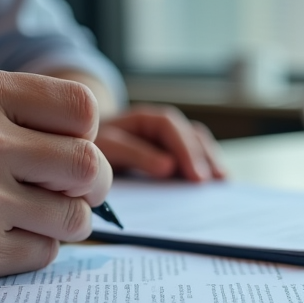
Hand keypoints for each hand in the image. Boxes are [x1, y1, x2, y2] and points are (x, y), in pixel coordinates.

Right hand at [0, 69, 110, 281]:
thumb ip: (24, 112)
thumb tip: (100, 143)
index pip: (82, 109)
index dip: (86, 133)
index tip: (69, 146)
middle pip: (90, 167)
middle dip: (91, 186)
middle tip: (71, 192)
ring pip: (74, 218)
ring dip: (63, 222)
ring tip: (29, 215)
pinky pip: (44, 254)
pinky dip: (32, 250)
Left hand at [94, 104, 225, 180]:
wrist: (81, 149)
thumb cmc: (91, 148)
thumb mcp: (105, 148)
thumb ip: (132, 154)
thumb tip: (168, 167)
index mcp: (141, 119)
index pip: (169, 126)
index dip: (183, 148)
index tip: (193, 174)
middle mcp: (160, 126)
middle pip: (189, 134)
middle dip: (201, 157)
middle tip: (209, 181)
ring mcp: (169, 140)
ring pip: (197, 144)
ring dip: (210, 160)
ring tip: (222, 181)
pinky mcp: (172, 156)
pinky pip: (195, 157)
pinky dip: (207, 167)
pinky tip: (217, 183)